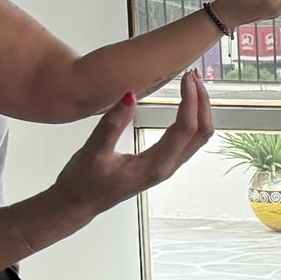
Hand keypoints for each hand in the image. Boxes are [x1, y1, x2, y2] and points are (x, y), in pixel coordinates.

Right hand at [41, 71, 213, 226]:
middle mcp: (167, 167)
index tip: (186, 77)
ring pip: (197, 138)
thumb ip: (112, 124)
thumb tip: (130, 95)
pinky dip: (191, 118)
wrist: (78, 204)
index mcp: (154, 166)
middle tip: (193, 75)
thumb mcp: (93, 150)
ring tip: (192, 83)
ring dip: (200, 110)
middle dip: (202, 102)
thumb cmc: (82, 181)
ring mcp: (166, 166)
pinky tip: (184, 102)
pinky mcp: (161, 163)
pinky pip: (187, 140)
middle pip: (201, 134)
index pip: (184, 129)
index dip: (190, 101)